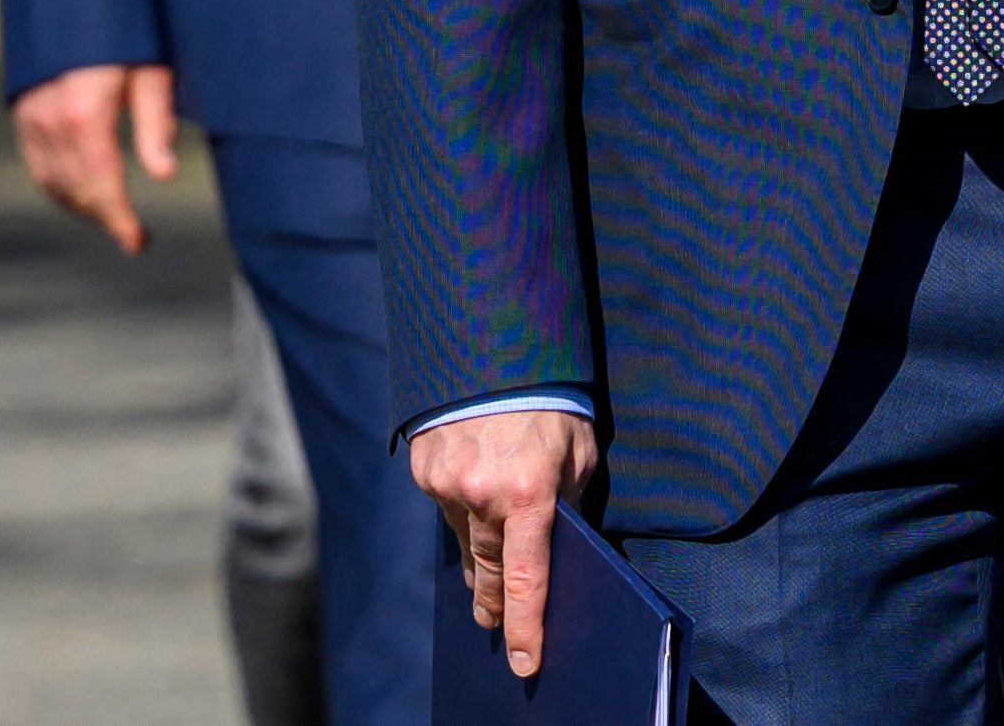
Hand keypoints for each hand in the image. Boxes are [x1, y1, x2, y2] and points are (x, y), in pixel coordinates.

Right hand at [10, 61, 179, 252]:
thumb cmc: (126, 22)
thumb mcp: (153, 67)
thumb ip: (156, 121)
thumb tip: (164, 176)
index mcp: (84, 111)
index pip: (101, 184)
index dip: (119, 220)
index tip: (139, 242)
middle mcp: (49, 119)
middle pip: (75, 189)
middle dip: (104, 217)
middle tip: (133, 235)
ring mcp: (29, 116)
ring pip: (51, 181)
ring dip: (81, 205)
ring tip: (113, 216)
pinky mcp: (22, 110)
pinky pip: (37, 163)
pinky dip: (59, 185)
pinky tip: (83, 190)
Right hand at [412, 409, 599, 678]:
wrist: (495, 343)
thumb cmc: (552, 396)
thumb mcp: (578, 448)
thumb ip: (568, 498)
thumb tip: (561, 538)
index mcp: (529, 493)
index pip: (526, 578)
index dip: (525, 625)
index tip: (524, 660)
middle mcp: (482, 496)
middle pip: (487, 571)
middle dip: (495, 603)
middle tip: (496, 624)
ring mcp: (446, 485)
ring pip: (464, 543)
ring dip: (478, 562)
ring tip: (487, 582)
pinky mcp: (425, 471)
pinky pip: (447, 510)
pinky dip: (462, 517)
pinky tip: (474, 508)